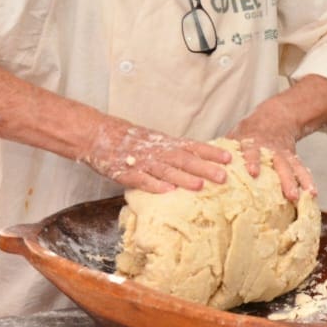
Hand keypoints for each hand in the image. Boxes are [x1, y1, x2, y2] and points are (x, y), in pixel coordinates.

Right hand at [79, 118, 229, 193]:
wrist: (97, 134)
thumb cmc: (128, 140)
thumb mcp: (154, 142)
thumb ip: (173, 151)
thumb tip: (197, 162)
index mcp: (165, 143)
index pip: (192, 147)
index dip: (210, 152)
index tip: (229, 158)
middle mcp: (157, 151)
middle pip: (184, 160)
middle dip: (204, 168)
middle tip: (224, 176)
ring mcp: (142, 162)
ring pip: (166, 170)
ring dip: (183, 178)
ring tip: (200, 186)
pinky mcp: (126, 172)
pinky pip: (141, 180)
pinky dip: (154, 185)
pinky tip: (166, 192)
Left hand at [227, 110, 311, 201]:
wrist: (276, 117)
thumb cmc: (250, 131)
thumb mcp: (235, 134)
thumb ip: (222, 149)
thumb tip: (200, 163)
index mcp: (253, 142)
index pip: (251, 151)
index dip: (252, 160)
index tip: (252, 172)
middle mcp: (270, 148)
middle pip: (277, 162)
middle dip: (282, 178)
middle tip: (286, 193)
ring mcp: (283, 154)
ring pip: (291, 167)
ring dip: (296, 182)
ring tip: (300, 197)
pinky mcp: (293, 158)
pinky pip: (301, 169)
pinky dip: (307, 180)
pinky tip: (313, 193)